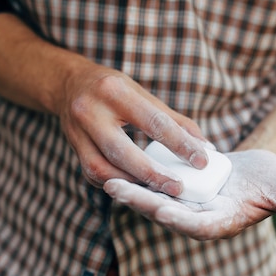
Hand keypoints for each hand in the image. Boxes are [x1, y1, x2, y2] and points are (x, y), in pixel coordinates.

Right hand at [57, 63, 208, 195]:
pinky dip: (117, 182)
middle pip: (122, 151)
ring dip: (132, 183)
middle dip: (152, 174)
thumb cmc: (114, 89)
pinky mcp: (73, 149)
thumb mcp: (142, 94)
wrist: (69, 84)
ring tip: (157, 190)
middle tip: (177, 188)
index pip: (153, 122)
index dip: (179, 144)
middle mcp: (90, 111)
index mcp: (114, 92)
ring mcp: (76, 132)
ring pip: (103, 168)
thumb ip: (174, 120)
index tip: (201, 161)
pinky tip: (135, 186)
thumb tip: (205, 147)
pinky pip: (93, 174)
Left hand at [103, 149, 275, 247]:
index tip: (163, 210)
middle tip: (117, 190)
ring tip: (108, 179)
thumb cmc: (275, 182)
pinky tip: (116, 165)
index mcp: (223, 222)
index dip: (183, 220)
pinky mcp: (178, 191)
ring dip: (133, 192)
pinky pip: (154, 186)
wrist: (257, 171)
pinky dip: (137, 178)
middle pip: (169, 213)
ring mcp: (186, 205)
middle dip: (143, 203)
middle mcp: (199, 218)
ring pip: (155, 200)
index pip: (201, 227)